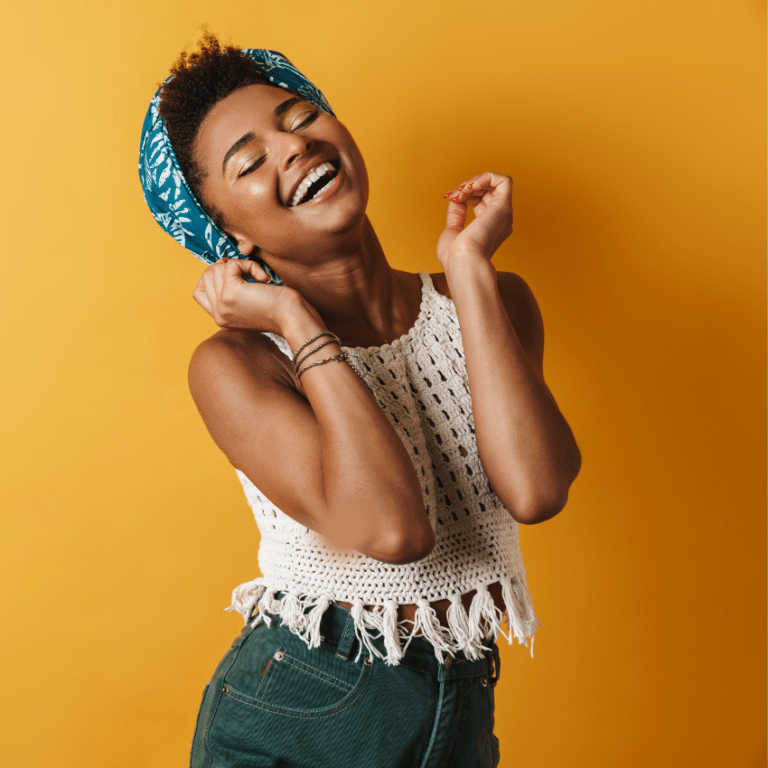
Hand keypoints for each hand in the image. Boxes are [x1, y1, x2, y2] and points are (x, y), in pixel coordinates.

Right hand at [192, 258, 313, 334]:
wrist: (294, 318)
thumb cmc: (280, 309)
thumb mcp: (250, 304)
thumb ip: (233, 291)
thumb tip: (223, 264)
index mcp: (220, 320)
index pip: (198, 292)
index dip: (212, 276)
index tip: (233, 272)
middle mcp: (218, 315)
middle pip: (206, 277)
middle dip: (228, 268)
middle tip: (250, 272)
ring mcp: (222, 305)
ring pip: (217, 269)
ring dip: (242, 265)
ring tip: (260, 277)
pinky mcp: (230, 293)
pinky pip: (232, 265)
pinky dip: (250, 264)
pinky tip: (264, 278)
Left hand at [436, 172, 512, 268]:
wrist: (463, 262)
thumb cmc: (455, 257)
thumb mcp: (452, 230)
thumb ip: (456, 214)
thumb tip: (456, 199)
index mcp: (488, 227)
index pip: (480, 201)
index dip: (465, 194)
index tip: (450, 198)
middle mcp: (498, 220)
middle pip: (487, 190)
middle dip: (468, 186)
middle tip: (455, 195)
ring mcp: (503, 214)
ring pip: (496, 183)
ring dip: (475, 181)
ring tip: (462, 190)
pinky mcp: (504, 207)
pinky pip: (504, 181)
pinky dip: (487, 177)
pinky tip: (472, 186)